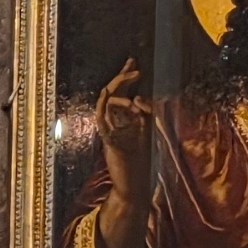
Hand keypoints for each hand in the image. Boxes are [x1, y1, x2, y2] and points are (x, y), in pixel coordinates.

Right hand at [90, 58, 153, 184]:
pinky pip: (103, 122)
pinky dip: (105, 109)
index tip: (132, 61)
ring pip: (105, 105)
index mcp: (121, 120)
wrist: (132, 185)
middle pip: (111, 96)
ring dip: (118, 90)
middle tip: (134, 68)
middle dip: (122, 79)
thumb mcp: (144, 133)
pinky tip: (112, 98)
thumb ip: (142, 116)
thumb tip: (141, 97)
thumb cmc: (138, 162)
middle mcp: (112, 124)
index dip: (124, 77)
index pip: (121, 93)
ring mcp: (109, 133)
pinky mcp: (109, 143)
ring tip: (131, 79)